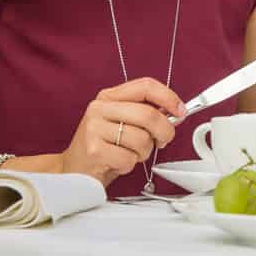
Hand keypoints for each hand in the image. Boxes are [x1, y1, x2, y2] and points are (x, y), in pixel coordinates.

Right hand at [59, 78, 184, 185]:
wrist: (74, 170)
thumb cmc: (103, 146)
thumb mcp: (122, 122)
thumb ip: (145, 112)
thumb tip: (176, 112)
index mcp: (109, 97)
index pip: (145, 86)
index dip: (168, 97)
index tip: (180, 111)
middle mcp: (100, 108)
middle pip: (148, 114)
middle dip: (164, 131)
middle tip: (162, 140)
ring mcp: (94, 128)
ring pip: (141, 139)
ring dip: (143, 152)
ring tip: (130, 153)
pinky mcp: (93, 150)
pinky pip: (129, 158)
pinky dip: (130, 164)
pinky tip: (118, 162)